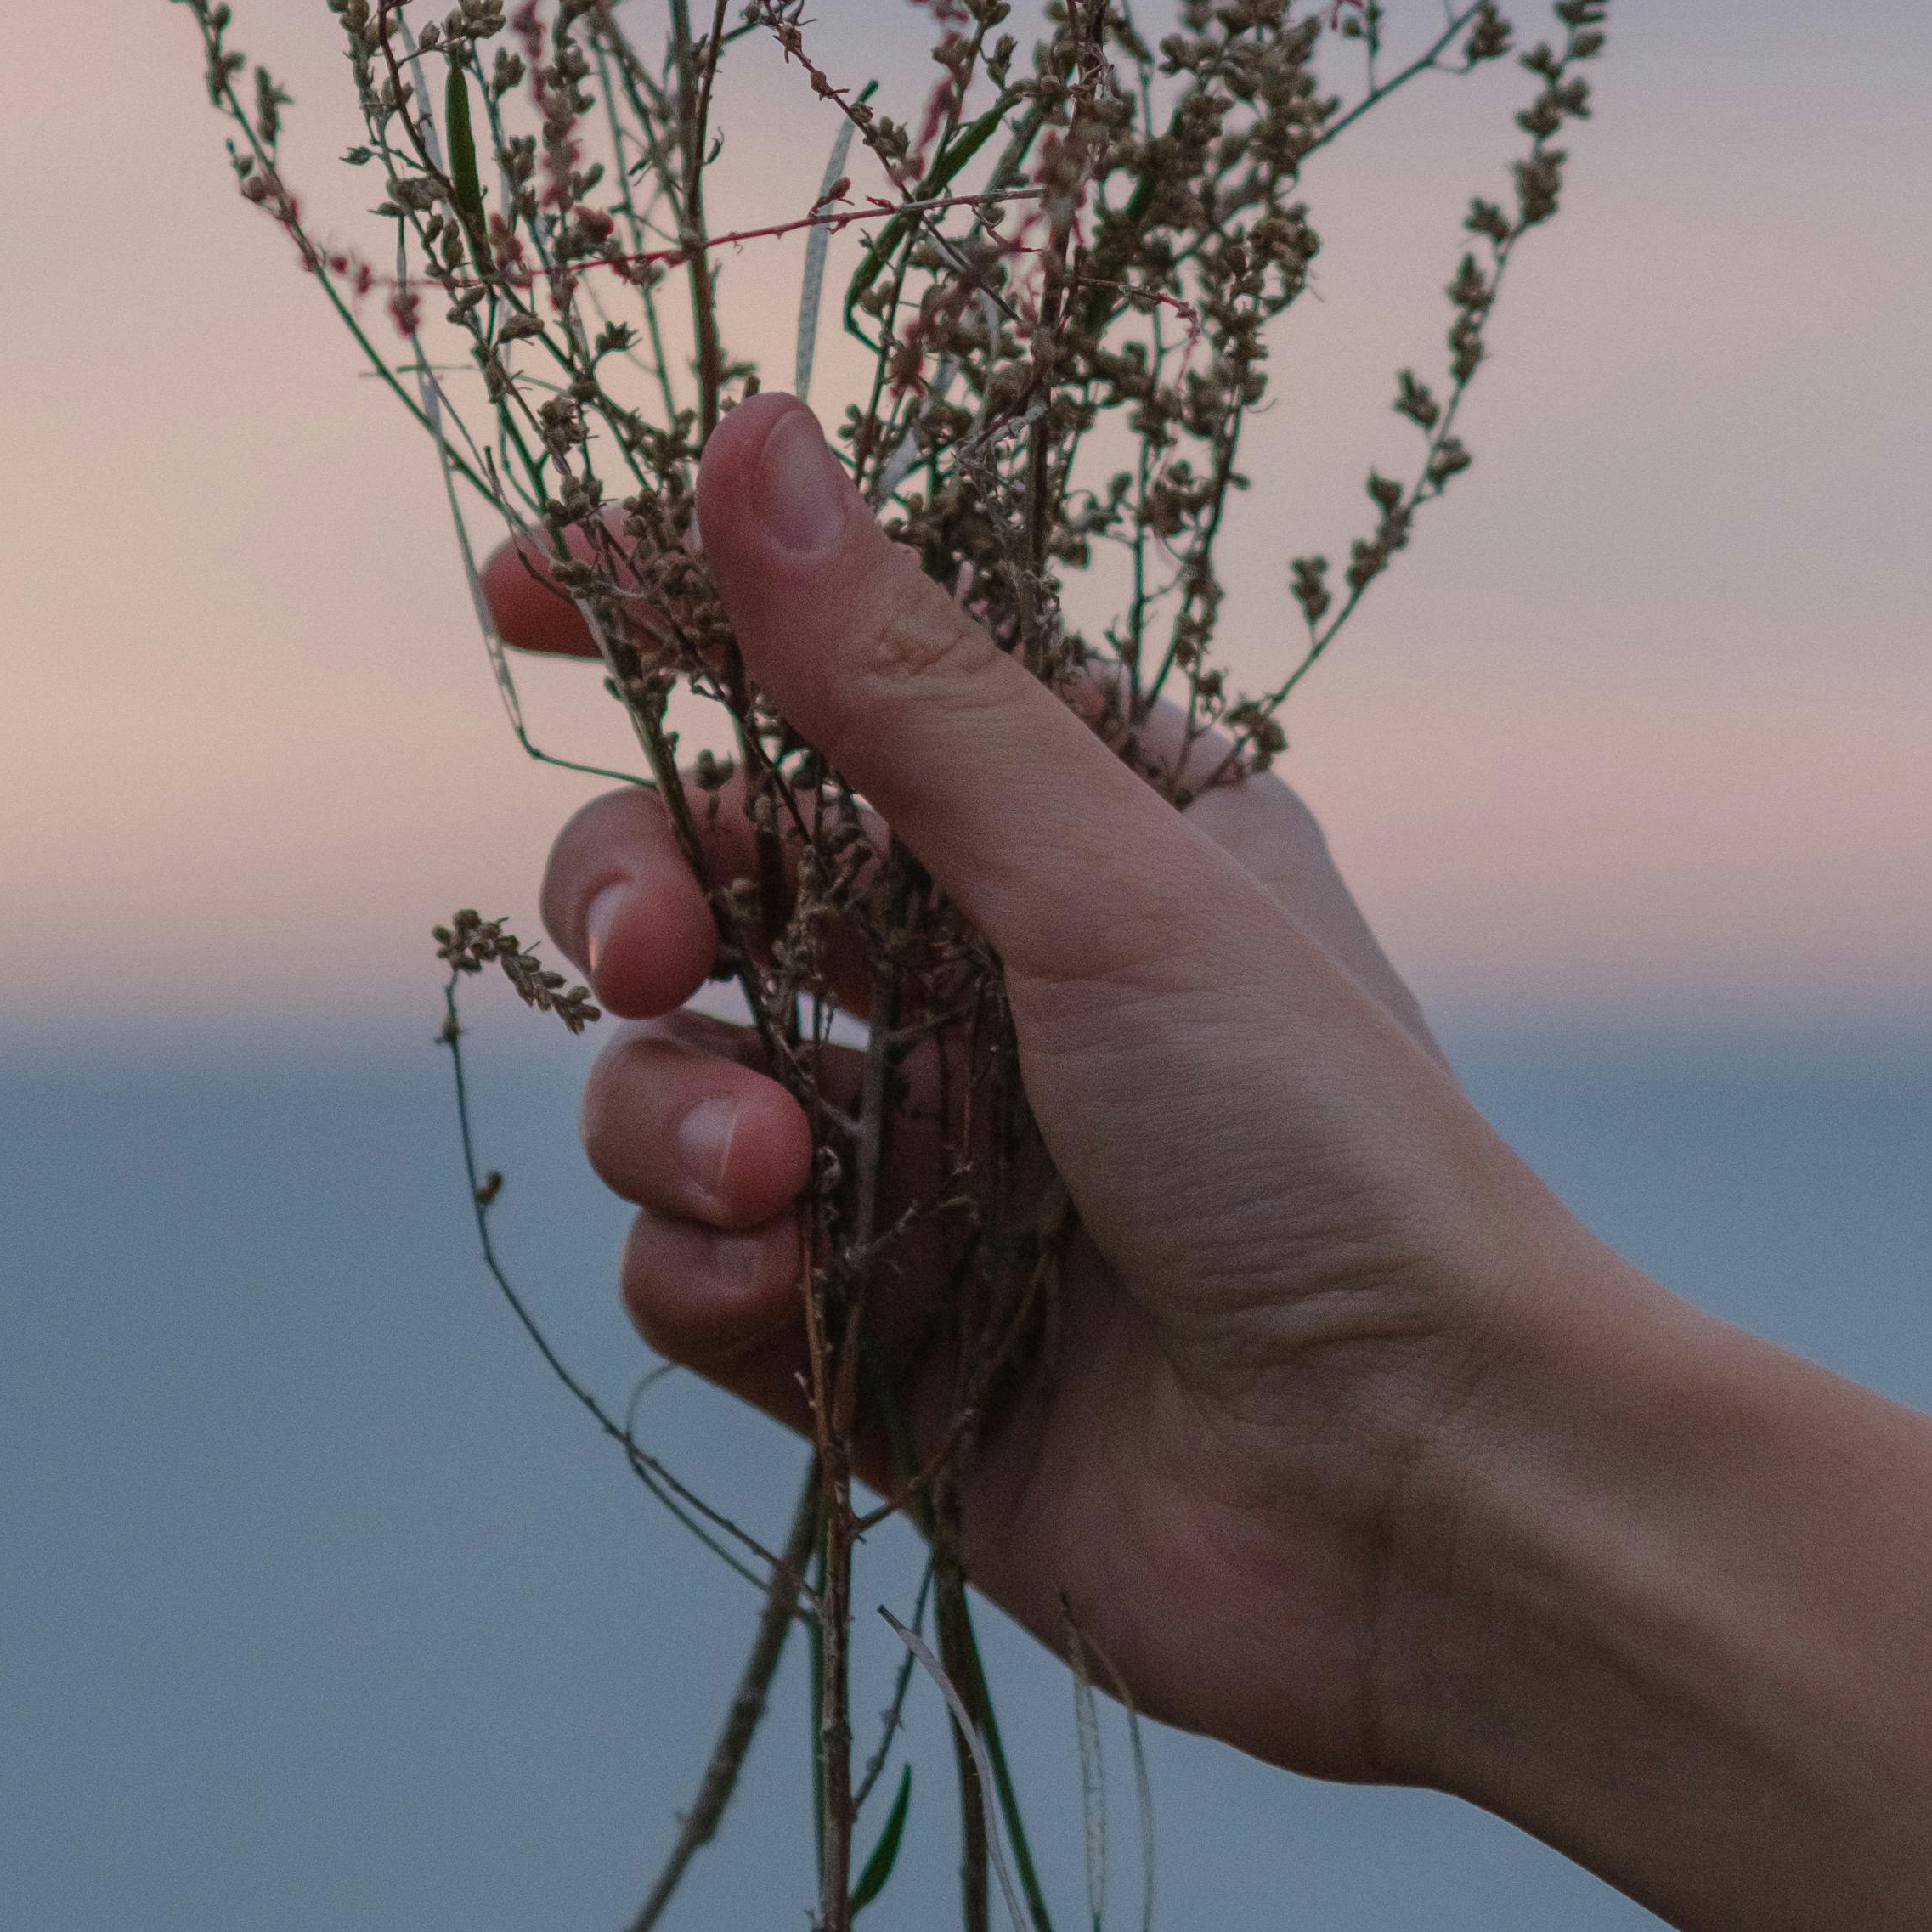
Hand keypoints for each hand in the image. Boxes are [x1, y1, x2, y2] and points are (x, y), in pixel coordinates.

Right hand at [492, 389, 1585, 1790]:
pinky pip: (693, 1264)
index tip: (516, 591)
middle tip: (653, 945)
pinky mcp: (874, 1347)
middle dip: (639, 892)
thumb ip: (901, 679)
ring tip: (770, 1174)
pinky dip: (704, 1267)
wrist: (1416, 1498)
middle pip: (713, 872)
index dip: (672, 621)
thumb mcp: (1108, 876)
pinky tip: (777, 1294)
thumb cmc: (1324, 1148)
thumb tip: (752, 433)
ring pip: (675, 1073)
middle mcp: (997, 982)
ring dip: (673, 1106)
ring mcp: (927, 1169)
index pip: (840, 673)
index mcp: (1090, 827)